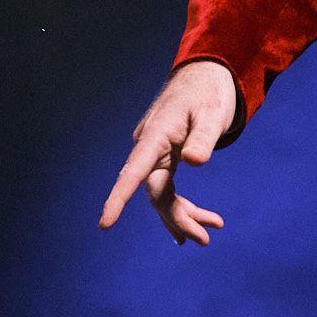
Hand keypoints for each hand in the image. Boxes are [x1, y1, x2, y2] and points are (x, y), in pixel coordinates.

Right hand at [99, 59, 238, 245]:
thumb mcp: (212, 112)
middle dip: (177, 217)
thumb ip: (204, 137)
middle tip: (204, 239)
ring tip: (211, 231)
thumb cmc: (209, 93)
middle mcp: (151, 146)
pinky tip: (198, 220)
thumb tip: (194, 162)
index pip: (134, 170)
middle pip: (155, 192)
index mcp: (157, 134)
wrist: (207, 76)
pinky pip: (168, 187)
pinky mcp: (165, 157)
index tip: (105, 223)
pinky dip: (182, 204)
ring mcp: (156, 153)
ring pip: (162, 193)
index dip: (118, 197)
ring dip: (183, 214)